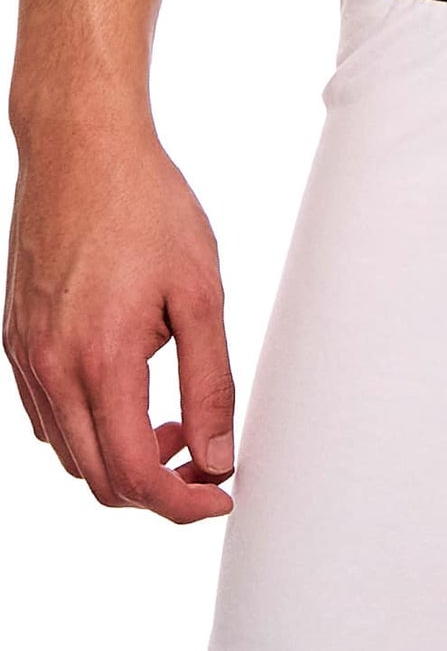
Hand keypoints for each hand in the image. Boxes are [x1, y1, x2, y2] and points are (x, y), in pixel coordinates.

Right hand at [5, 124, 234, 521]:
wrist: (79, 148)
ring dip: (124, 461)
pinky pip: (48, 418)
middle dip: (158, 491)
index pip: (135, 474)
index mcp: (100, 360)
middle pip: (99, 479)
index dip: (183, 502)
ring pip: (70, 454)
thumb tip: (218, 454)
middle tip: (208, 465)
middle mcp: (50, 367)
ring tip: (176, 424)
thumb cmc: (146, 208)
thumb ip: (212, 382)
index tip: (222, 494)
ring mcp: (24, 356)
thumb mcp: (202, 295)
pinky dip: (90, 432)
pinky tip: (131, 400)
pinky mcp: (15, 340)